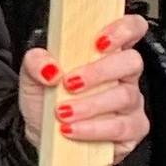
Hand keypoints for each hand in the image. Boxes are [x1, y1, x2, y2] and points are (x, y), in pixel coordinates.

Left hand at [20, 13, 150, 159]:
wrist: (44, 136)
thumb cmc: (46, 102)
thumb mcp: (32, 78)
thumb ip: (35, 63)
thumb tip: (49, 66)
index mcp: (105, 54)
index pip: (131, 29)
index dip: (123, 29)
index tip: (99, 41)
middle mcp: (124, 75)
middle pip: (132, 61)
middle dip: (99, 72)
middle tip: (70, 83)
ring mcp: (132, 102)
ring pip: (126, 96)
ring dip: (90, 105)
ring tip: (63, 112)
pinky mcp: (133, 129)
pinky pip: (123, 127)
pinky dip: (94, 129)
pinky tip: (73, 129)